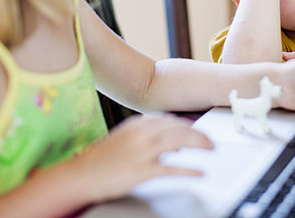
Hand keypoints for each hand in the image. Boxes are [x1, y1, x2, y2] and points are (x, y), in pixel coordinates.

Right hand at [73, 114, 213, 202]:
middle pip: (180, 128)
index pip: (171, 120)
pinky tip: (200, 173)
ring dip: (200, 145)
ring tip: (212, 150)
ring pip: (180, 143)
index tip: (199, 131)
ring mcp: (143, 151)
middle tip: (211, 142)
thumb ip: (148, 137)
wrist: (83, 174)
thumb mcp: (125, 139)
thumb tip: (174, 146)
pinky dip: (189, 170)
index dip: (189, 125)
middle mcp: (143, 133)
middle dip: (200, 134)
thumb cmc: (102, 158)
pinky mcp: (143, 170)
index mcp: (138, 123)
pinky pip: (172, 168)